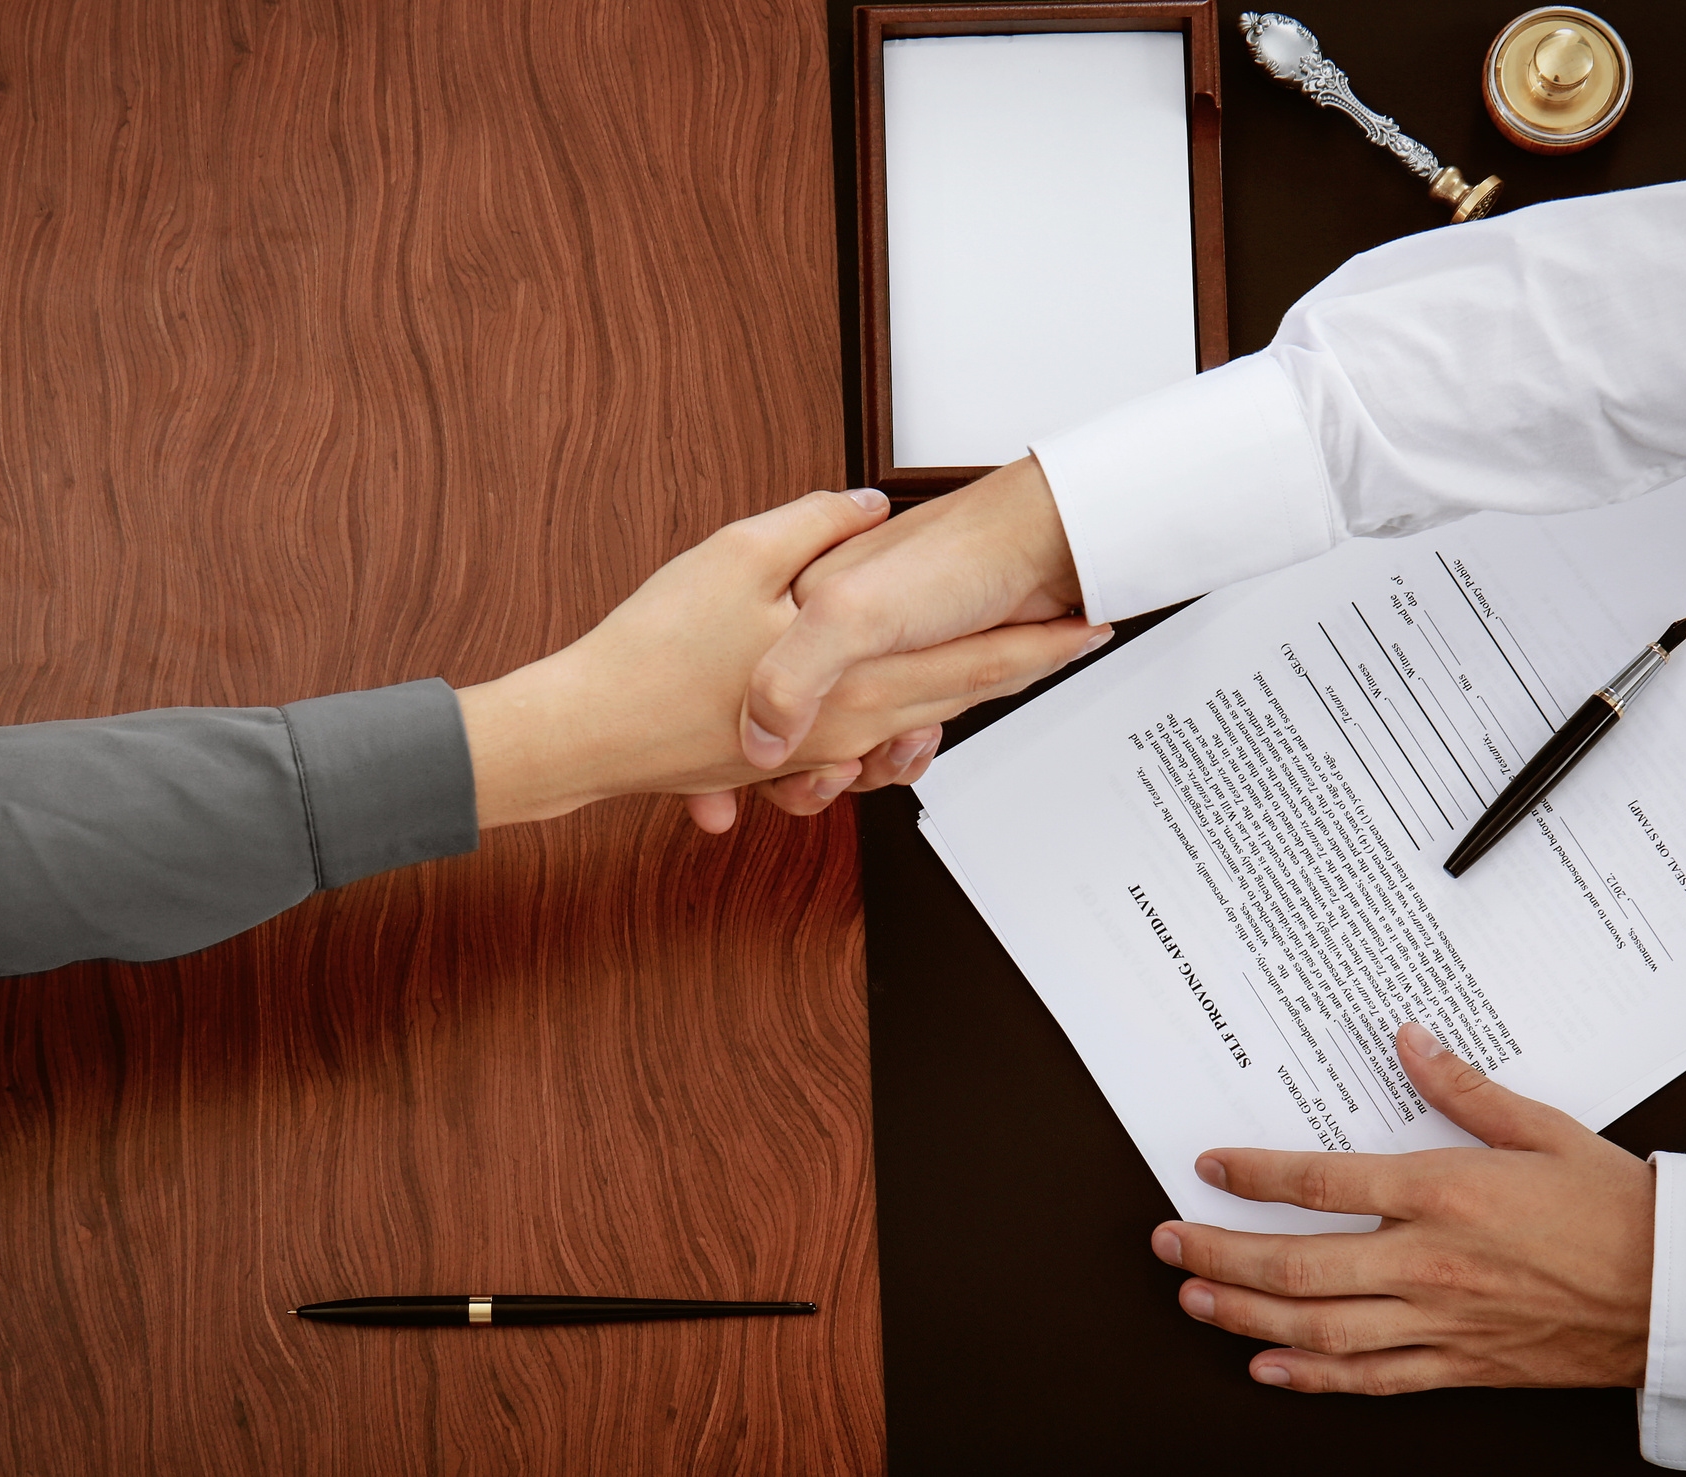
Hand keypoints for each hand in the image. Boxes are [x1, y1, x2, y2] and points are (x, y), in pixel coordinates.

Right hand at [457, 488, 1107, 828]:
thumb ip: (815, 529)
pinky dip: (882, 726)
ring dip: (951, 698)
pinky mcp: (779, 760)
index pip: (980, 666)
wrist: (588, 730)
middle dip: (1018, 668)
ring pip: (908, 726)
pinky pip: (854, 744)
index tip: (1096, 626)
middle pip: (958, 699)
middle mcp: (848, 728)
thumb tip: (864, 506)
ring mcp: (814, 751)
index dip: (1044, 646)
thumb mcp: (740, 558)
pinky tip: (885, 700)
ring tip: (994, 660)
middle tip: (1073, 637)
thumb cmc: (656, 650)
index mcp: (858, 684)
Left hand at [1150, 1021, 1654, 1393]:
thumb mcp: (1541, 1127)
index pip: (1319, 1184)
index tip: (1208, 1168)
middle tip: (1166, 1242)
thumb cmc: (1618, 1206)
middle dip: (1219, 1254)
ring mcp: (1443, 1321)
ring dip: (1245, 1316)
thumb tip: (1408, 1039)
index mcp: (1444, 1193)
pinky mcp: (1463, 1365)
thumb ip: (1462, 1087)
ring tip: (1192, 1300)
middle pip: (1296, 1264)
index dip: (1251, 1177)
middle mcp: (1430, 1262)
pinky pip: (1373, 1378)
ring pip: (1319, 1327)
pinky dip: (1314, 1377)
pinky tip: (1269, 1369)